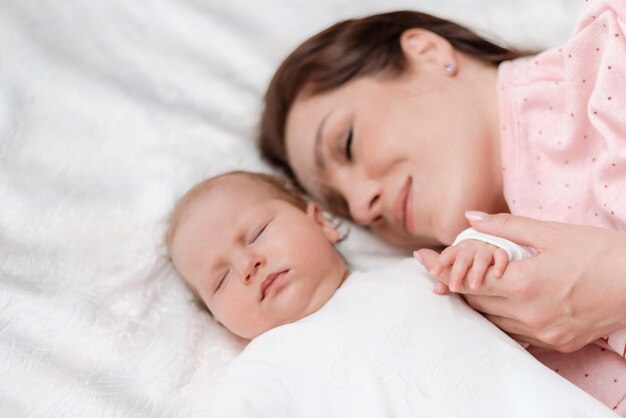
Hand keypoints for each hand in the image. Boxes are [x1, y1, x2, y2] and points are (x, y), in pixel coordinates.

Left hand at [416, 212, 625, 352]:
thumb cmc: (597, 251)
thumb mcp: (550, 233)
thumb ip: (504, 227)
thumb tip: (469, 218)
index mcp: (525, 285)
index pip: (467, 281)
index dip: (441, 268)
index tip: (423, 258)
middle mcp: (530, 314)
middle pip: (476, 301)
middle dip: (455, 283)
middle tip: (439, 267)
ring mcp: (543, 333)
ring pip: (492, 320)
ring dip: (477, 301)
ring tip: (465, 282)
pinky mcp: (556, 343)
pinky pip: (514, 333)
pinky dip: (500, 317)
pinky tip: (497, 302)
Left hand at [428, 240, 508, 292]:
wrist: (503, 243)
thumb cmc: (475, 259)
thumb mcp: (462, 266)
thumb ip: (447, 277)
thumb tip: (434, 285)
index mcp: (462, 248)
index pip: (449, 254)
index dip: (441, 263)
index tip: (433, 273)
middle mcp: (474, 246)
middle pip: (463, 257)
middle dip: (457, 273)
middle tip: (453, 288)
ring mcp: (489, 248)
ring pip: (481, 258)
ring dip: (477, 272)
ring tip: (473, 287)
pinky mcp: (504, 251)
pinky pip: (502, 255)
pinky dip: (500, 264)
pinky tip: (497, 275)